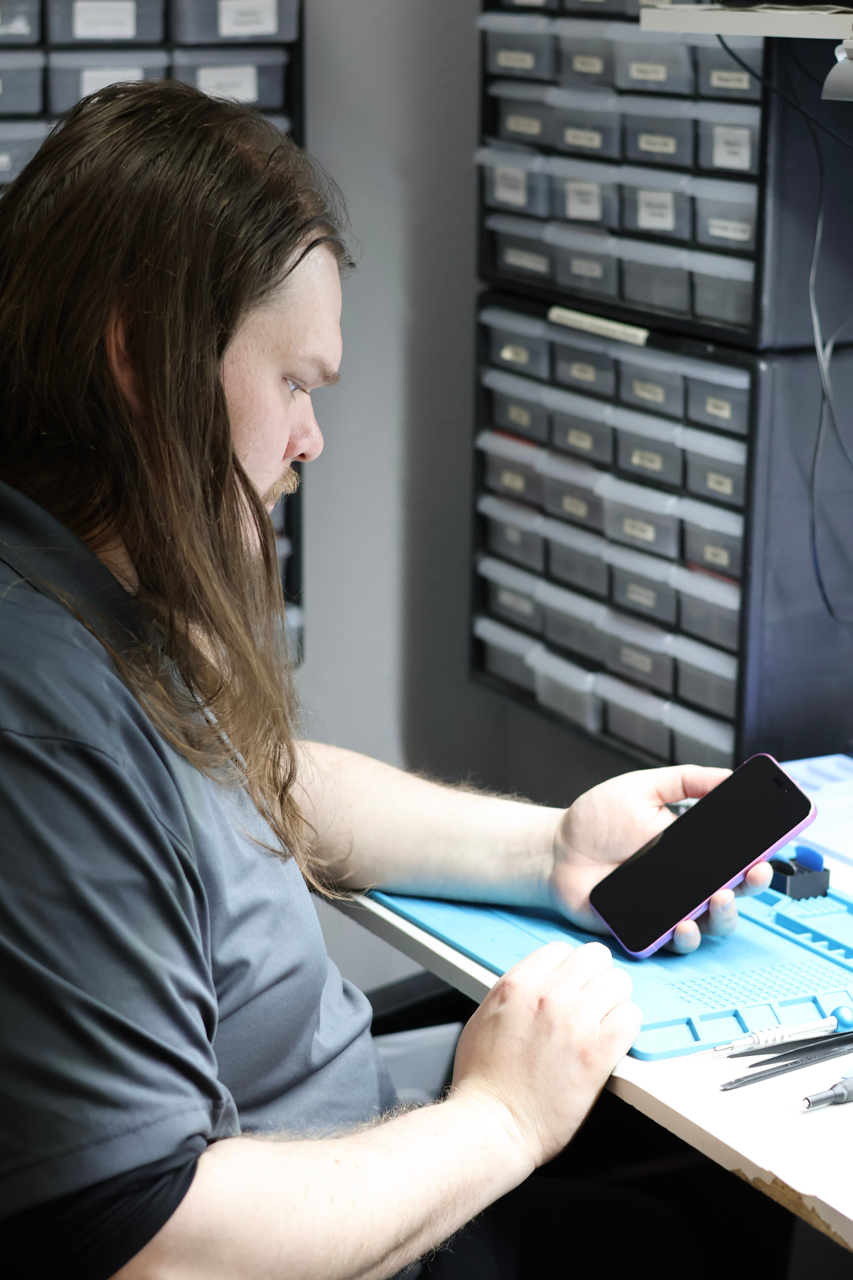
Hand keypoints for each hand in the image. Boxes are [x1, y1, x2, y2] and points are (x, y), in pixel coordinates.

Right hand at [451, 940, 640, 1167]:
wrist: (491, 1124)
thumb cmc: (483, 1081)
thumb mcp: (486, 1016)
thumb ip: (515, 993)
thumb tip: (534, 987)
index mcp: (519, 983)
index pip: (563, 949)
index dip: (571, 970)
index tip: (573, 988)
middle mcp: (549, 994)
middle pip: (596, 958)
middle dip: (596, 979)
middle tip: (592, 1005)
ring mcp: (576, 1020)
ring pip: (620, 983)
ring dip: (614, 1003)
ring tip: (602, 1026)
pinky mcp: (598, 1051)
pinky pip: (632, 1016)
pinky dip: (626, 1027)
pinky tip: (612, 1042)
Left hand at [548, 766, 772, 954]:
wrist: (554, 849)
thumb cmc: (596, 820)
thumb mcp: (643, 788)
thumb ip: (686, 781)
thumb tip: (730, 775)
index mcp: (692, 850)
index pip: (736, 859)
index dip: (757, 858)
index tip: (768, 851)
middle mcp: (686, 883)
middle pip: (734, 894)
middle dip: (750, 888)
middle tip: (750, 874)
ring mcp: (668, 909)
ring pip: (711, 924)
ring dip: (723, 916)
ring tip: (718, 898)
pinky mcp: (645, 930)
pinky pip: (672, 942)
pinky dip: (684, 937)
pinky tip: (683, 924)